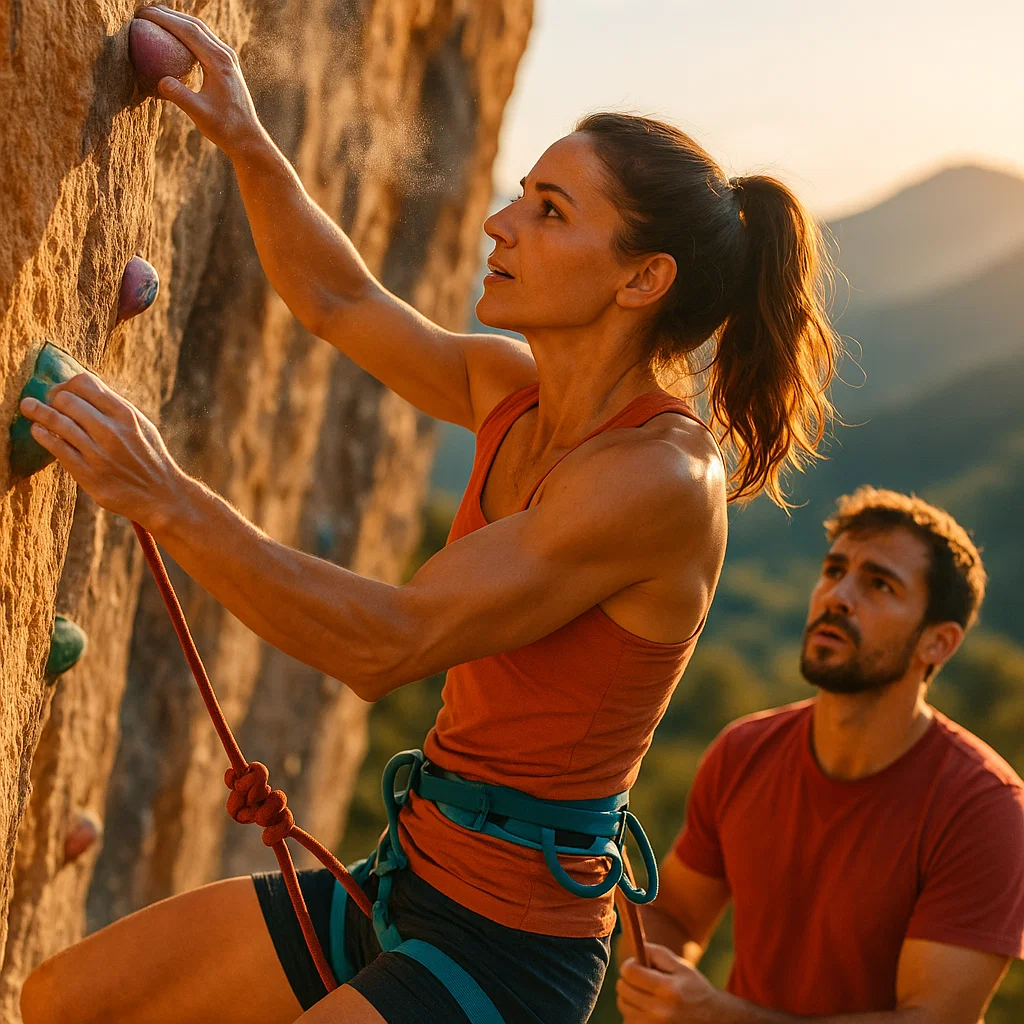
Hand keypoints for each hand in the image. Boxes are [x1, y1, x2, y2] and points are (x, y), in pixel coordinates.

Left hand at [19, 373, 184, 528]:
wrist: (161, 495)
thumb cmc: (149, 457)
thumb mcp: (142, 426)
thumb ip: (115, 407)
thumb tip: (83, 386)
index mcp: (126, 415)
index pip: (84, 383)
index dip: (67, 384)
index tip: (63, 393)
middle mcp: (111, 431)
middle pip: (66, 399)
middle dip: (52, 398)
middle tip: (47, 404)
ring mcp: (98, 453)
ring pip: (57, 421)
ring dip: (37, 411)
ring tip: (28, 407)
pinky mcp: (87, 474)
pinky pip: (56, 447)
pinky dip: (42, 434)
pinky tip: (38, 430)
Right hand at [135, 5, 265, 159]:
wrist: (247, 137)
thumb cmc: (224, 128)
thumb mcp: (199, 114)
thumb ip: (180, 96)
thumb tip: (161, 81)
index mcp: (219, 62)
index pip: (188, 31)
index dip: (164, 19)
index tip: (143, 14)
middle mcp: (225, 55)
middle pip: (193, 24)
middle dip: (167, 14)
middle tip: (143, 11)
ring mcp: (227, 58)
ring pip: (200, 30)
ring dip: (177, 20)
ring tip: (155, 16)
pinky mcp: (226, 64)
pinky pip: (204, 40)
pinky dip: (186, 32)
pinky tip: (173, 36)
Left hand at [617, 944, 722, 1022]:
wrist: (712, 1019)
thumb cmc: (694, 988)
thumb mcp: (680, 966)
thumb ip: (656, 953)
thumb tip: (635, 948)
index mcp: (668, 989)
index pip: (630, 972)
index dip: (630, 965)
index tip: (637, 965)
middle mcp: (660, 1011)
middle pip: (623, 990)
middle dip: (628, 980)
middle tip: (641, 979)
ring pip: (623, 1006)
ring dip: (629, 997)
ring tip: (645, 994)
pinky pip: (628, 1020)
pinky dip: (633, 1013)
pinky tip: (647, 1009)